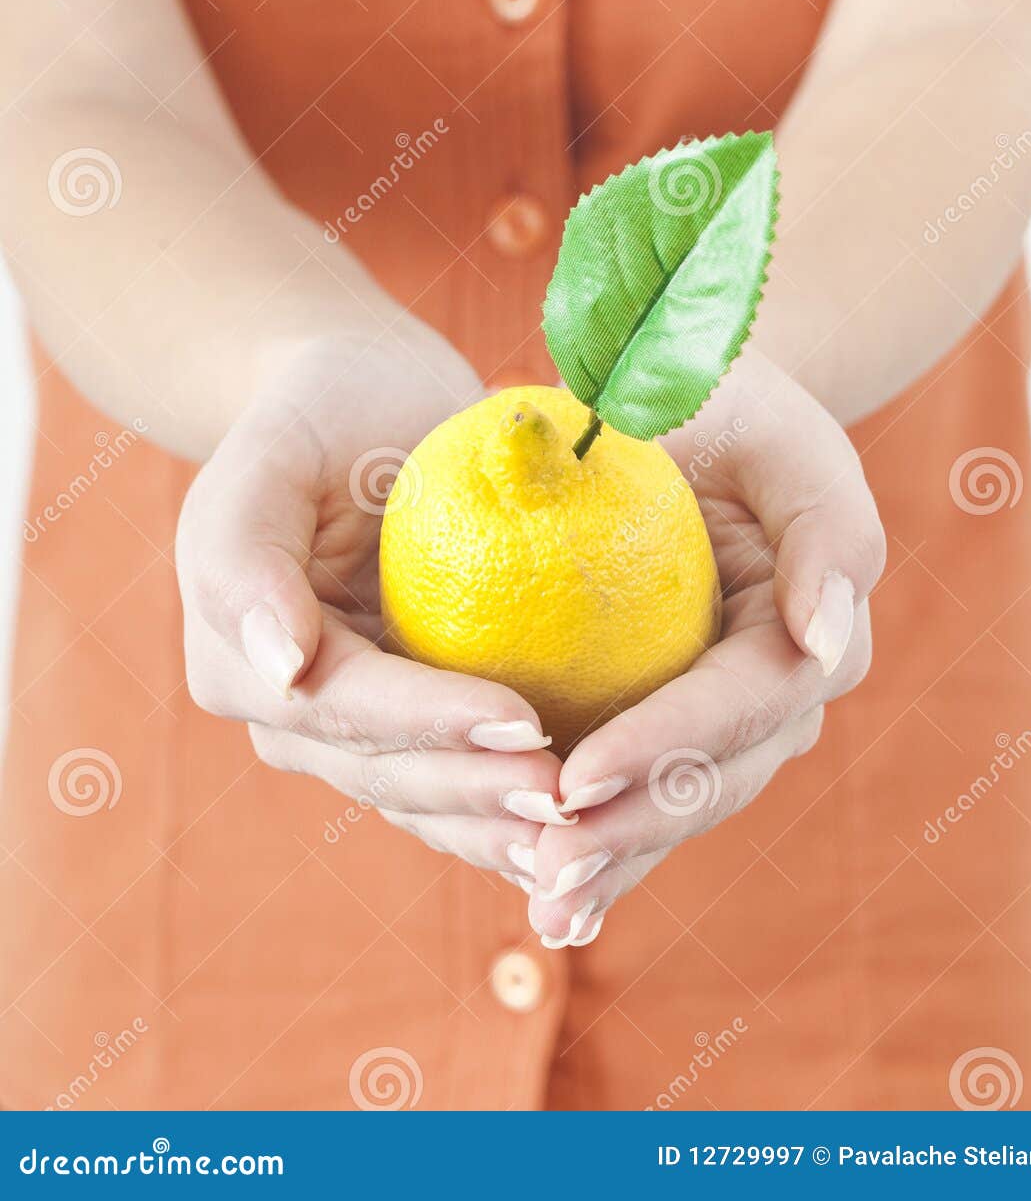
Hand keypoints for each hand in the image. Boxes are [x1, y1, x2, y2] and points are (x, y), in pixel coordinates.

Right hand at [176, 331, 561, 876]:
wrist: (362, 404)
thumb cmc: (324, 411)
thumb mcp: (273, 453)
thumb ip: (246, 551)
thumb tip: (280, 666)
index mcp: (237, 654)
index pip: (343, 703)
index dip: (430, 723)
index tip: (522, 722)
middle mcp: (285, 712)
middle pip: (386, 772)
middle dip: (477, 792)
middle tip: (570, 798)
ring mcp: (343, 732)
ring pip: (422, 800)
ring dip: (498, 828)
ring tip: (582, 837)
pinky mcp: (401, 731)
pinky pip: (452, 786)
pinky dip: (505, 817)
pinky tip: (578, 837)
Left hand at [524, 349, 884, 947]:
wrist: (690, 408)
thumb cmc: (728, 402)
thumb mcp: (781, 432)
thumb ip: (825, 524)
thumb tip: (825, 639)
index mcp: (813, 632)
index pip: (740, 704)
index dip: (664, 747)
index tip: (577, 777)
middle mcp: (781, 695)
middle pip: (714, 781)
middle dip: (633, 831)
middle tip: (545, 866)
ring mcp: (732, 722)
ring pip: (682, 808)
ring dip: (616, 862)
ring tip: (544, 907)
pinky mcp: (680, 730)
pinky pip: (647, 797)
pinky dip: (606, 850)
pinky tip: (546, 897)